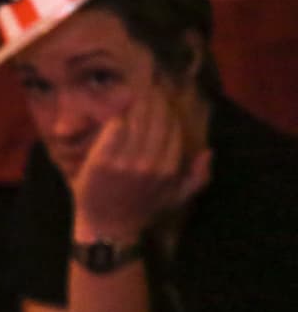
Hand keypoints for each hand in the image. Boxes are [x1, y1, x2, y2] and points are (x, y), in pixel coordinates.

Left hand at [71, 85, 211, 240]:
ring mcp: (124, 161)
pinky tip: (120, 109)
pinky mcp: (102, 161)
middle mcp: (149, 163)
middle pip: (155, 120)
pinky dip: (118, 116)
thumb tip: (209, 152)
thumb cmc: (142, 211)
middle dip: (155, 98)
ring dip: (138, 102)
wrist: (108, 227)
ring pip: (136, 121)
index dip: (169, 108)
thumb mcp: (177, 199)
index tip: (165, 95)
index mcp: (168, 169)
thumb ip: (197, 178)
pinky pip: (114, 129)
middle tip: (151, 84)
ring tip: (138, 90)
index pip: (173, 128)